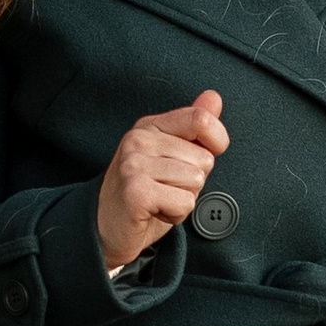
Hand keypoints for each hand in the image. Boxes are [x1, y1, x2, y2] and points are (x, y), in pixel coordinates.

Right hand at [98, 89, 228, 271]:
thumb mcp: (172, 156)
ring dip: (184, 199)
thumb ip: (193, 127)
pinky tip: (155, 211)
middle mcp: (138, 139)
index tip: (202, 159)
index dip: (217, 142)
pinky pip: (184, 202)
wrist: (109, 228)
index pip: (200, 119)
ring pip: (196, 181)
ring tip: (159, 199)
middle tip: (165, 188)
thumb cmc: (145, 192)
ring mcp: (134, 164)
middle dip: (193, 182)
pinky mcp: (136, 191)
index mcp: (150, 126)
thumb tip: (213, 97)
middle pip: (204, 158)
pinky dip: (176, 214)